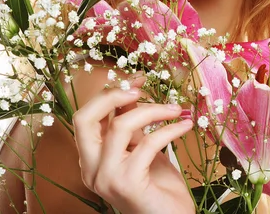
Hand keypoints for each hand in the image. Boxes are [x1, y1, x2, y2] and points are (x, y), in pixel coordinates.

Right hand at [72, 77, 194, 213]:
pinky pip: (148, 143)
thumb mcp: (141, 148)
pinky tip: (185, 126)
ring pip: (119, 126)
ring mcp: (105, 177)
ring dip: (152, 110)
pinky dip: (169, 129)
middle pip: (84, 119)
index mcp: (90, 159)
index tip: (136, 80)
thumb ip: (133, 122)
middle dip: (112, 95)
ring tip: (175, 110)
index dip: (108, 94)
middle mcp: (90, 169)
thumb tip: (132, 88)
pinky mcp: (126, 183)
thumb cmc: (158, 189)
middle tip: (141, 88)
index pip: (84, 117)